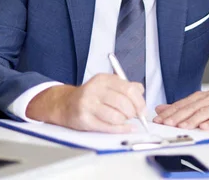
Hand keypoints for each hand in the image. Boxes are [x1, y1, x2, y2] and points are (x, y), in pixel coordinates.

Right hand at [26, 74, 145, 132]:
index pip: (128, 89)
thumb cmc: (91, 96)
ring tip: (123, 119)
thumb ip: (125, 86)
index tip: (143, 109)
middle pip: (123, 103)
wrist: (65, 104)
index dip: (139, 101)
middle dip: (133, 112)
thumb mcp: (107, 85)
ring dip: (124, 121)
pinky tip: (124, 128)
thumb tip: (141, 91)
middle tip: (134, 116)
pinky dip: (120, 129)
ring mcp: (88, 105)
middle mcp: (95, 90)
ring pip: (116, 116)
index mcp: (103, 79)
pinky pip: (107, 127)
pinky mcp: (84, 119)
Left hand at [153, 83, 208, 129]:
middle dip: (177, 116)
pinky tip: (205, 127)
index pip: (180, 105)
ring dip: (192, 120)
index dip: (169, 112)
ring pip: (203, 112)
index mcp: (198, 98)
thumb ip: (180, 106)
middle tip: (166, 123)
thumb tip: (161, 109)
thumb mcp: (199, 100)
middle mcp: (206, 100)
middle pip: (189, 108)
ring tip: (182, 126)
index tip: (158, 119)